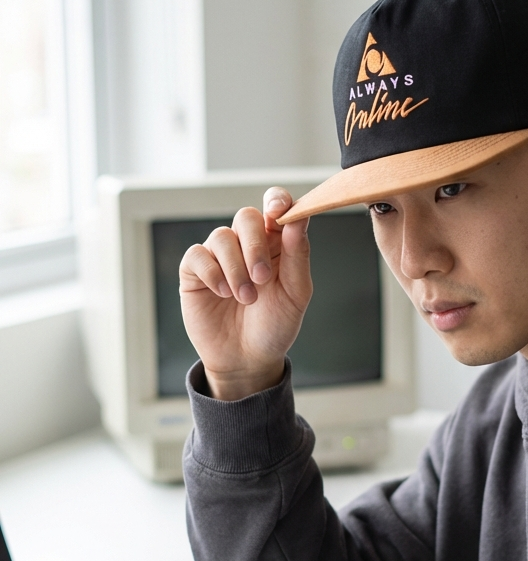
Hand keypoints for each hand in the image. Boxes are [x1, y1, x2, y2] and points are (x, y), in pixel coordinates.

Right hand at [179, 188, 311, 399]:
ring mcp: (219, 256)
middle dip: (254, 245)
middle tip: (262, 278)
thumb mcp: (296, 293)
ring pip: (222, 237)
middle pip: (246, 217)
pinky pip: (198, 255)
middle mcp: (247, 244)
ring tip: (246, 298)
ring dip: (236, 269)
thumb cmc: (275, 325)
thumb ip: (298, 255)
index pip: (275, 206)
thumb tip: (298, 219)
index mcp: (276, 243)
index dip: (276, 201)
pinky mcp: (196, 271)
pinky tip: (223, 293)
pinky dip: (213, 273)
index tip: (279, 211)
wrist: (247, 359)